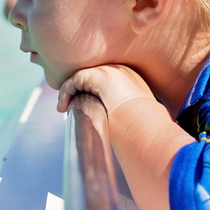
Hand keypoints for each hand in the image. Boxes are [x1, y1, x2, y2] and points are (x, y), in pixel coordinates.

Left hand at [58, 64, 192, 209]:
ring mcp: (112, 72)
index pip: (108, 83)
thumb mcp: (141, 123)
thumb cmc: (146, 131)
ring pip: (83, 78)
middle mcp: (124, 73)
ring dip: (71, 92)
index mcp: (135, 83)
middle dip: (81, 91)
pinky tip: (63, 108)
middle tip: (73, 107)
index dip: (93, 93)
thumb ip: (133, 121)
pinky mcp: (100, 76)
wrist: (146, 126)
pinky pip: (76, 80)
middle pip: (94, 78)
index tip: (86, 108)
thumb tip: (128, 136)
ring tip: (65, 108)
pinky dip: (66, 92)